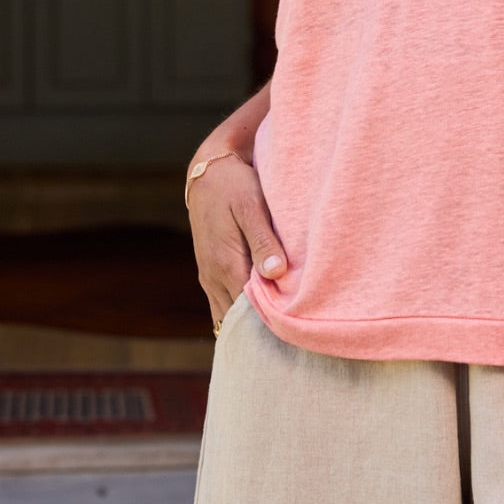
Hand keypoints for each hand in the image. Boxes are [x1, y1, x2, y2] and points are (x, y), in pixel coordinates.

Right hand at [187, 153, 287, 323]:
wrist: (207, 173)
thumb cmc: (233, 186)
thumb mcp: (250, 205)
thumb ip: (262, 240)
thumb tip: (276, 273)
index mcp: (225, 263)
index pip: (250, 308)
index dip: (273, 319)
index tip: (296, 323)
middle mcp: (213, 277)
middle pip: (239, 317)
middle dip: (263, 325)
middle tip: (293, 331)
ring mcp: (209, 277)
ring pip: (228, 314)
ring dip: (251, 320)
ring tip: (280, 326)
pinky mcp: (210, 273)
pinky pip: (222, 304)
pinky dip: (239, 311)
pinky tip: (260, 312)